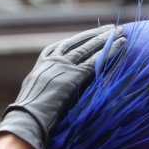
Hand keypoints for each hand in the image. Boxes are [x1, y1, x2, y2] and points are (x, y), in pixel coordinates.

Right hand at [0, 26, 121, 148]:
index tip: (90, 34)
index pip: (64, 46)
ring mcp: (63, 67)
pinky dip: (110, 52)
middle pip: (78, 42)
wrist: (26, 120)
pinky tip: (121, 45)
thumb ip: (46, 91)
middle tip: (111, 28)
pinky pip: (95, 61)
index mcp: (42, 64)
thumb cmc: (29, 117)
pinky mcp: (74, 76)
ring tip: (121, 32)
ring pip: (88, 48)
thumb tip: (50, 98)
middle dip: (96, 34)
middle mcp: (53, 60)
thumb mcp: (36, 97)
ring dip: (106, 39)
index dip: (80, 39)